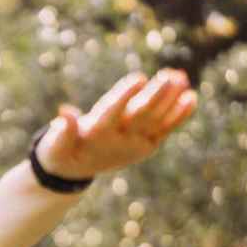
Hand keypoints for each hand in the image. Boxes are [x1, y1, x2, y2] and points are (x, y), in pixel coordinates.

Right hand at [35, 69, 196, 178]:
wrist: (75, 172)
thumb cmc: (62, 150)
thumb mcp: (55, 143)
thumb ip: (62, 130)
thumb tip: (64, 112)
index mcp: (95, 136)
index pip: (112, 113)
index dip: (125, 95)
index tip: (139, 77)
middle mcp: (119, 141)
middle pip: (141, 115)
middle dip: (157, 95)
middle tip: (170, 75)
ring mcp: (135, 145)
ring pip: (157, 120)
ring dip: (171, 100)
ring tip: (182, 77)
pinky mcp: (146, 146)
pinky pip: (165, 130)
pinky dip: (179, 115)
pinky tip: (191, 97)